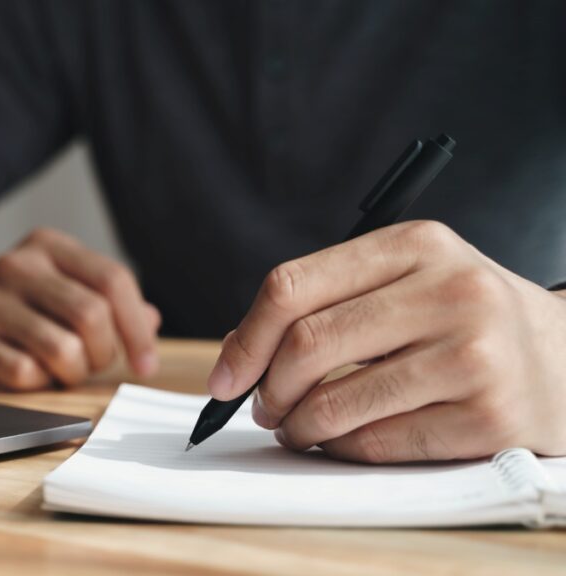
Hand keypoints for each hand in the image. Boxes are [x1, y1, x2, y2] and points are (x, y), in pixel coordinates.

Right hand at [0, 228, 160, 389]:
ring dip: (73, 372)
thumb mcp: (59, 285)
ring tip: (62, 369)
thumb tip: (151, 321)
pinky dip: (37, 383)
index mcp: (49, 246)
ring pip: (62, 349)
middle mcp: (19, 266)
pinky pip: (25, 373)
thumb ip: (106, 300)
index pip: (113, 280)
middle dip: (103, 353)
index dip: (137, 328)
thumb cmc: (15, 303)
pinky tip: (28, 372)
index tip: (146, 364)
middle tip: (91, 363)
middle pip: (91, 315)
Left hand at [207, 220, 565, 462]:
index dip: (245, 339)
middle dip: (266, 388)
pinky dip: (341, 449)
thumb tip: (236, 352)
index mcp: (415, 243)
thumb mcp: (405, 282)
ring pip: (336, 402)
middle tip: (262, 408)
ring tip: (297, 428)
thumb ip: (326, 303)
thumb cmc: (465, 320)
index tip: (226, 378)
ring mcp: (475, 354)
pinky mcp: (490, 416)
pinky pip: (377, 442)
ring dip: (298, 426)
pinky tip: (343, 441)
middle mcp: (450, 290)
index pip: (292, 285)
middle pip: (308, 344)